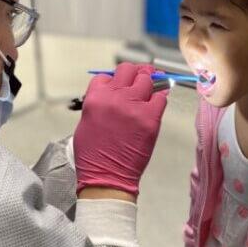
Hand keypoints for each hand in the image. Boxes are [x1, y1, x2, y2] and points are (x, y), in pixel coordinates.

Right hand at [73, 63, 168, 195]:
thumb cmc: (93, 154)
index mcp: (95, 98)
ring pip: (146, 79)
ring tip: (146, 93)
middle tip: (136, 81)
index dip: (112, 81)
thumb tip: (113, 91)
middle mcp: (115, 97)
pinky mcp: (151, 118)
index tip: (117, 87)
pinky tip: (153, 106)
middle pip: (128, 69)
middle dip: (132, 74)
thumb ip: (99, 102)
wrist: (107, 177)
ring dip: (147, 84)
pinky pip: (161, 97)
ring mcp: (134, 106)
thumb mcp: (86, 122)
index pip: (106, 76)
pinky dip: (159, 99)